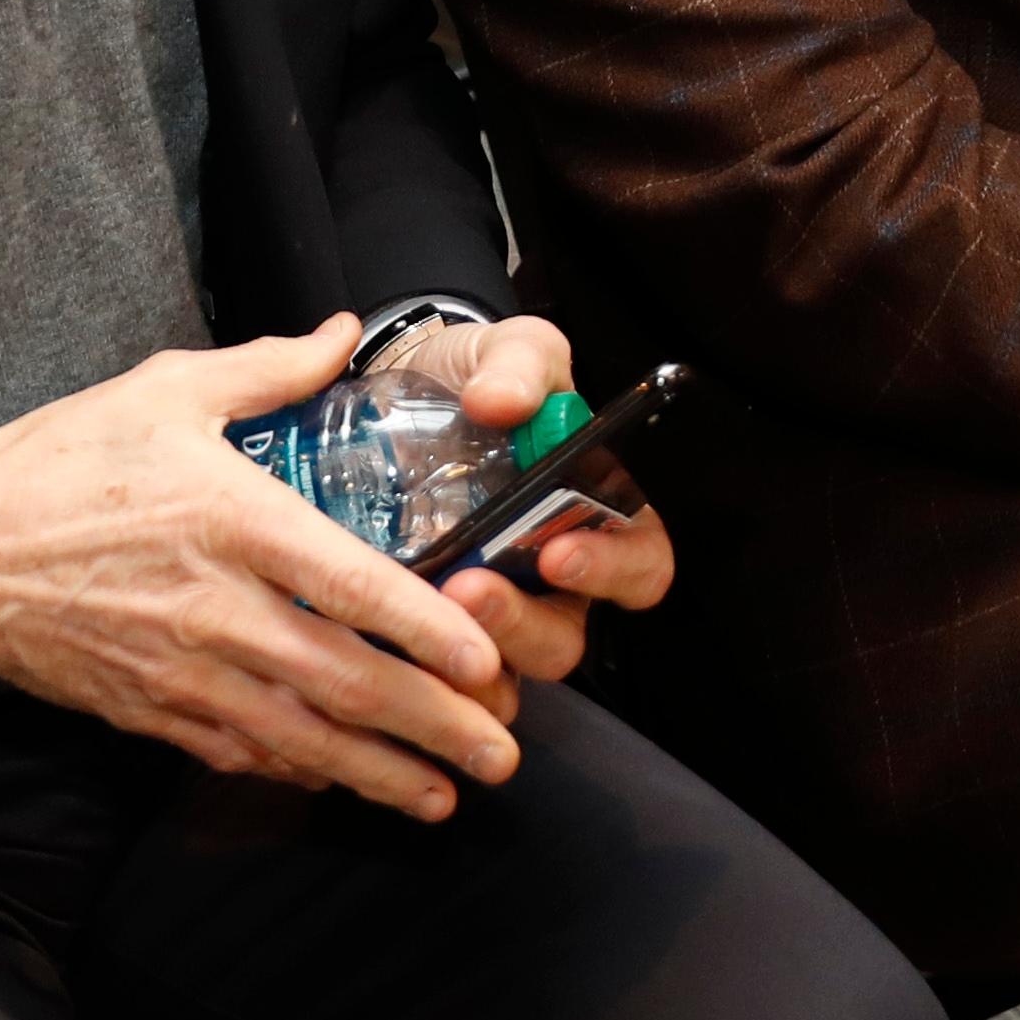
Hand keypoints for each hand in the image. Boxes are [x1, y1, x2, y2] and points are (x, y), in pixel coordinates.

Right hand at [0, 317, 520, 819]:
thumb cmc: (58, 465)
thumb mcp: (166, 392)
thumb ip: (269, 368)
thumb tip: (346, 332)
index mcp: (236, 523)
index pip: (354, 587)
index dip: (427, 631)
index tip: (485, 659)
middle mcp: (220, 610)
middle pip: (347, 681)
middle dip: (433, 724)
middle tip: (501, 751)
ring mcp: (184, 672)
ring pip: (303, 736)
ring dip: (381, 771)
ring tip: (446, 796)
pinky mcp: (149, 710)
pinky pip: (240, 752)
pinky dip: (299, 772)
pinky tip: (345, 783)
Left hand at [398, 316, 676, 685]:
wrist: (397, 390)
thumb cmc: (476, 379)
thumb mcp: (511, 351)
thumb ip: (518, 364)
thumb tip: (500, 400)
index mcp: (596, 516)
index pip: (641, 566)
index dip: (612, 571)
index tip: (560, 553)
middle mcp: (550, 580)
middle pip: (562, 635)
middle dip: (519, 623)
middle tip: (471, 589)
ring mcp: (488, 611)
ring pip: (497, 668)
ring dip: (466, 650)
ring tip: (426, 603)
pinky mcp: (427, 628)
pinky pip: (430, 668)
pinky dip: (410, 660)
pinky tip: (378, 627)